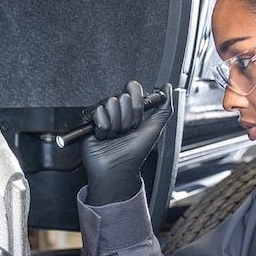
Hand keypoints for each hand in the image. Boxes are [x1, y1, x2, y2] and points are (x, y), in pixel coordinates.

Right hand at [82, 81, 172, 205]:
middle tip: (125, 131)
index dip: (138, 105)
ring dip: (115, 124)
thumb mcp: (156, 127)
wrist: (118, 168)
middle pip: (122, 97)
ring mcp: (101, 114)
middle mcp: (116, 109)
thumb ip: (164, 106)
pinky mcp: (87, 119)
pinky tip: (103, 137)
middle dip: (127, 118)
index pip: (133, 88)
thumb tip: (167, 87)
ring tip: (114, 136)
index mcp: (130, 108)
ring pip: (110, 103)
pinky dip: (103, 128)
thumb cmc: (135, 152)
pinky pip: (97, 111)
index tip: (138, 121)